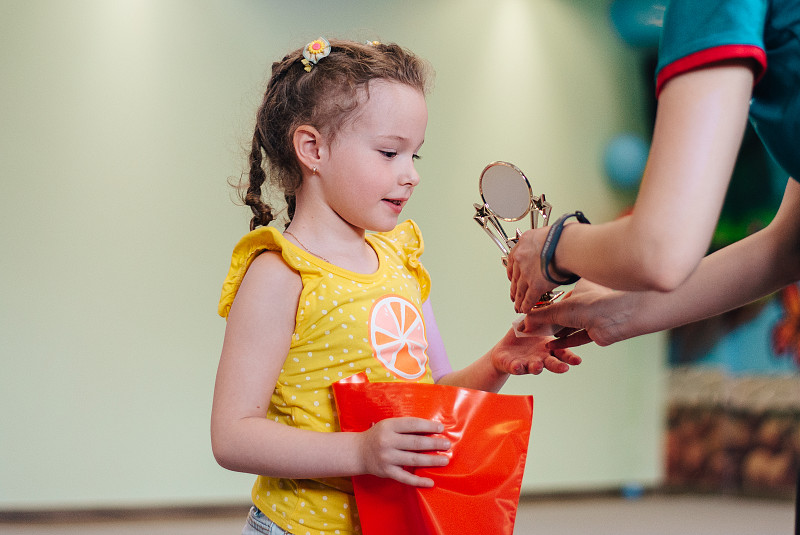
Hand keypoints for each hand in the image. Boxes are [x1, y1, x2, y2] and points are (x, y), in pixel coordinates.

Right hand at [358, 417, 450, 486]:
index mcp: (389, 426)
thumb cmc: (379, 436)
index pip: (412, 424)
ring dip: (432, 460)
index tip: (441, 428)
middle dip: (434, 443)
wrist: (359, 452)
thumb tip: (431, 429)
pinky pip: (405, 478)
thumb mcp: (389, 425)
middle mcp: (387, 441)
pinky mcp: (387, 472)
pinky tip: (431, 482)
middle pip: (416, 442)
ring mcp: (387, 458)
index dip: (428, 426)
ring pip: (414, 459)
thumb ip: (406, 427)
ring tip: (445, 460)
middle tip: (447, 444)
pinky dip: (419, 481)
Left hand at [491, 327, 581, 374]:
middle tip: (564, 368)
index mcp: (549, 349)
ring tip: (538, 366)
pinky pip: (515, 367)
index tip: (578, 361)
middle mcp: (541, 358)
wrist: (506, 351)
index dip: (570, 358)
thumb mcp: (535, 326)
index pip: (562, 353)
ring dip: (537, 367)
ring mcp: (528, 363)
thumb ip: (543, 319)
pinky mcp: (514, 366)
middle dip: (558, 366)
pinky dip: (516, 367)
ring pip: (535, 367)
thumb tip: (553, 306)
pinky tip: (517, 366)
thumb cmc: (524, 338)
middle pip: (552, 364)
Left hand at [506, 227, 558, 312]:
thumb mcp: (548, 233)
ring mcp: (527, 273)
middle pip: (515, 277)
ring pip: (520, 289)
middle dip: (514, 288)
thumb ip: (544, 242)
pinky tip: (525, 309)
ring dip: (518, 300)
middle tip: (514, 295)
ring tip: (518, 306)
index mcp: (524, 243)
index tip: (512, 277)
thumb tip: (549, 246)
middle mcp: (522, 258)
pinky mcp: (535, 285)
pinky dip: (526, 305)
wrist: (568, 245)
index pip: (513, 260)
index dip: (512, 271)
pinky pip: (528, 298)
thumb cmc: (565, 237)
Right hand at [520, 279, 640, 348]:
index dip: (544, 307)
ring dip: (555, 334)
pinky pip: (577, 338)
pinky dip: (565, 342)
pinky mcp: (595, 333)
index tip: (532, 315)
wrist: (617, 317)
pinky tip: (552, 346)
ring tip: (540, 340)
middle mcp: (585, 302)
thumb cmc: (591, 304)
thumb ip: (539, 316)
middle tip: (533, 330)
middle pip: (562, 314)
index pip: (557, 298)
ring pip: (569, 327)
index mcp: (578, 289)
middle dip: (548, 323)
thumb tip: (524, 322)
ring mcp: (591, 318)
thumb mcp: (558, 309)